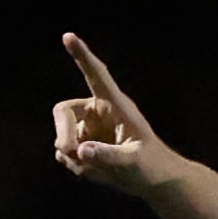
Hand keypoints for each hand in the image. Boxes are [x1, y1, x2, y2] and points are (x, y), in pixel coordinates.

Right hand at [52, 33, 179, 195]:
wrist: (154, 181)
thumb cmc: (151, 166)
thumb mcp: (133, 163)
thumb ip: (108, 156)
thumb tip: (81, 151)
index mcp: (115, 105)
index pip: (97, 75)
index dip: (82, 56)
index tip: (68, 36)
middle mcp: (98, 112)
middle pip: (63, 111)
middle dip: (63, 133)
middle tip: (69, 152)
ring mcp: (88, 129)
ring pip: (62, 138)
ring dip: (74, 158)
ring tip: (100, 170)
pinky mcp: (83, 145)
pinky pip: (65, 155)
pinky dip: (75, 166)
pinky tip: (95, 172)